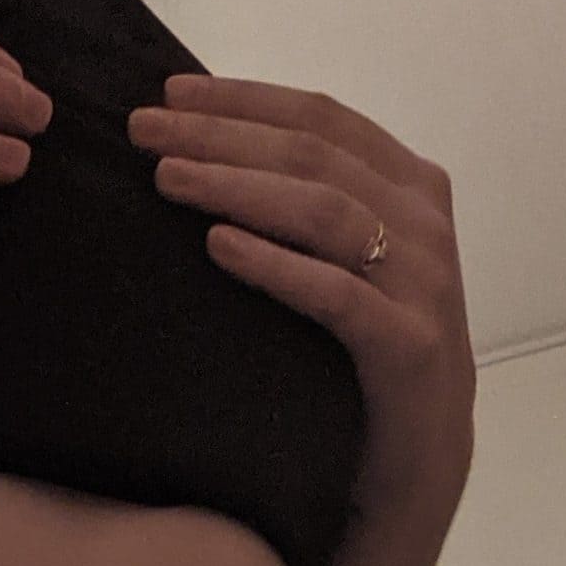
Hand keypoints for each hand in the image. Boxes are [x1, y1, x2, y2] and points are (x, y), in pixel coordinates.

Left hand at [128, 75, 475, 527]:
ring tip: (166, 180)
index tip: (168, 95)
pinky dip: (274, 265)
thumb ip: (306, 211)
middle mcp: (423, 225)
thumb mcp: (343, 268)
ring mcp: (423, 284)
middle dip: (221, 136)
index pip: (321, 119)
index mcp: (410, 188)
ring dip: (236, 187)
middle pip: (313, 155)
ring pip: (322, 211)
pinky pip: (334, 294)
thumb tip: (207, 153)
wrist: (415, 470)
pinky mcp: (408, 348)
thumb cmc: (359, 363)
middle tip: (142, 134)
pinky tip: (218, 247)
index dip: (243, 100)